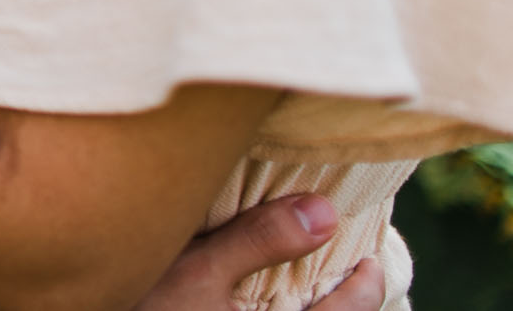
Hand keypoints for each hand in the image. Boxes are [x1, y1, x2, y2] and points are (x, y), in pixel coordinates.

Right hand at [136, 196, 384, 310]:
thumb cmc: (145, 305)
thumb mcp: (197, 267)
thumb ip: (260, 239)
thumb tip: (325, 210)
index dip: (367, 285)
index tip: (367, 255)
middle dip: (342, 301)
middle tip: (347, 267)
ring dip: (305, 306)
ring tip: (304, 281)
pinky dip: (272, 306)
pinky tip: (254, 293)